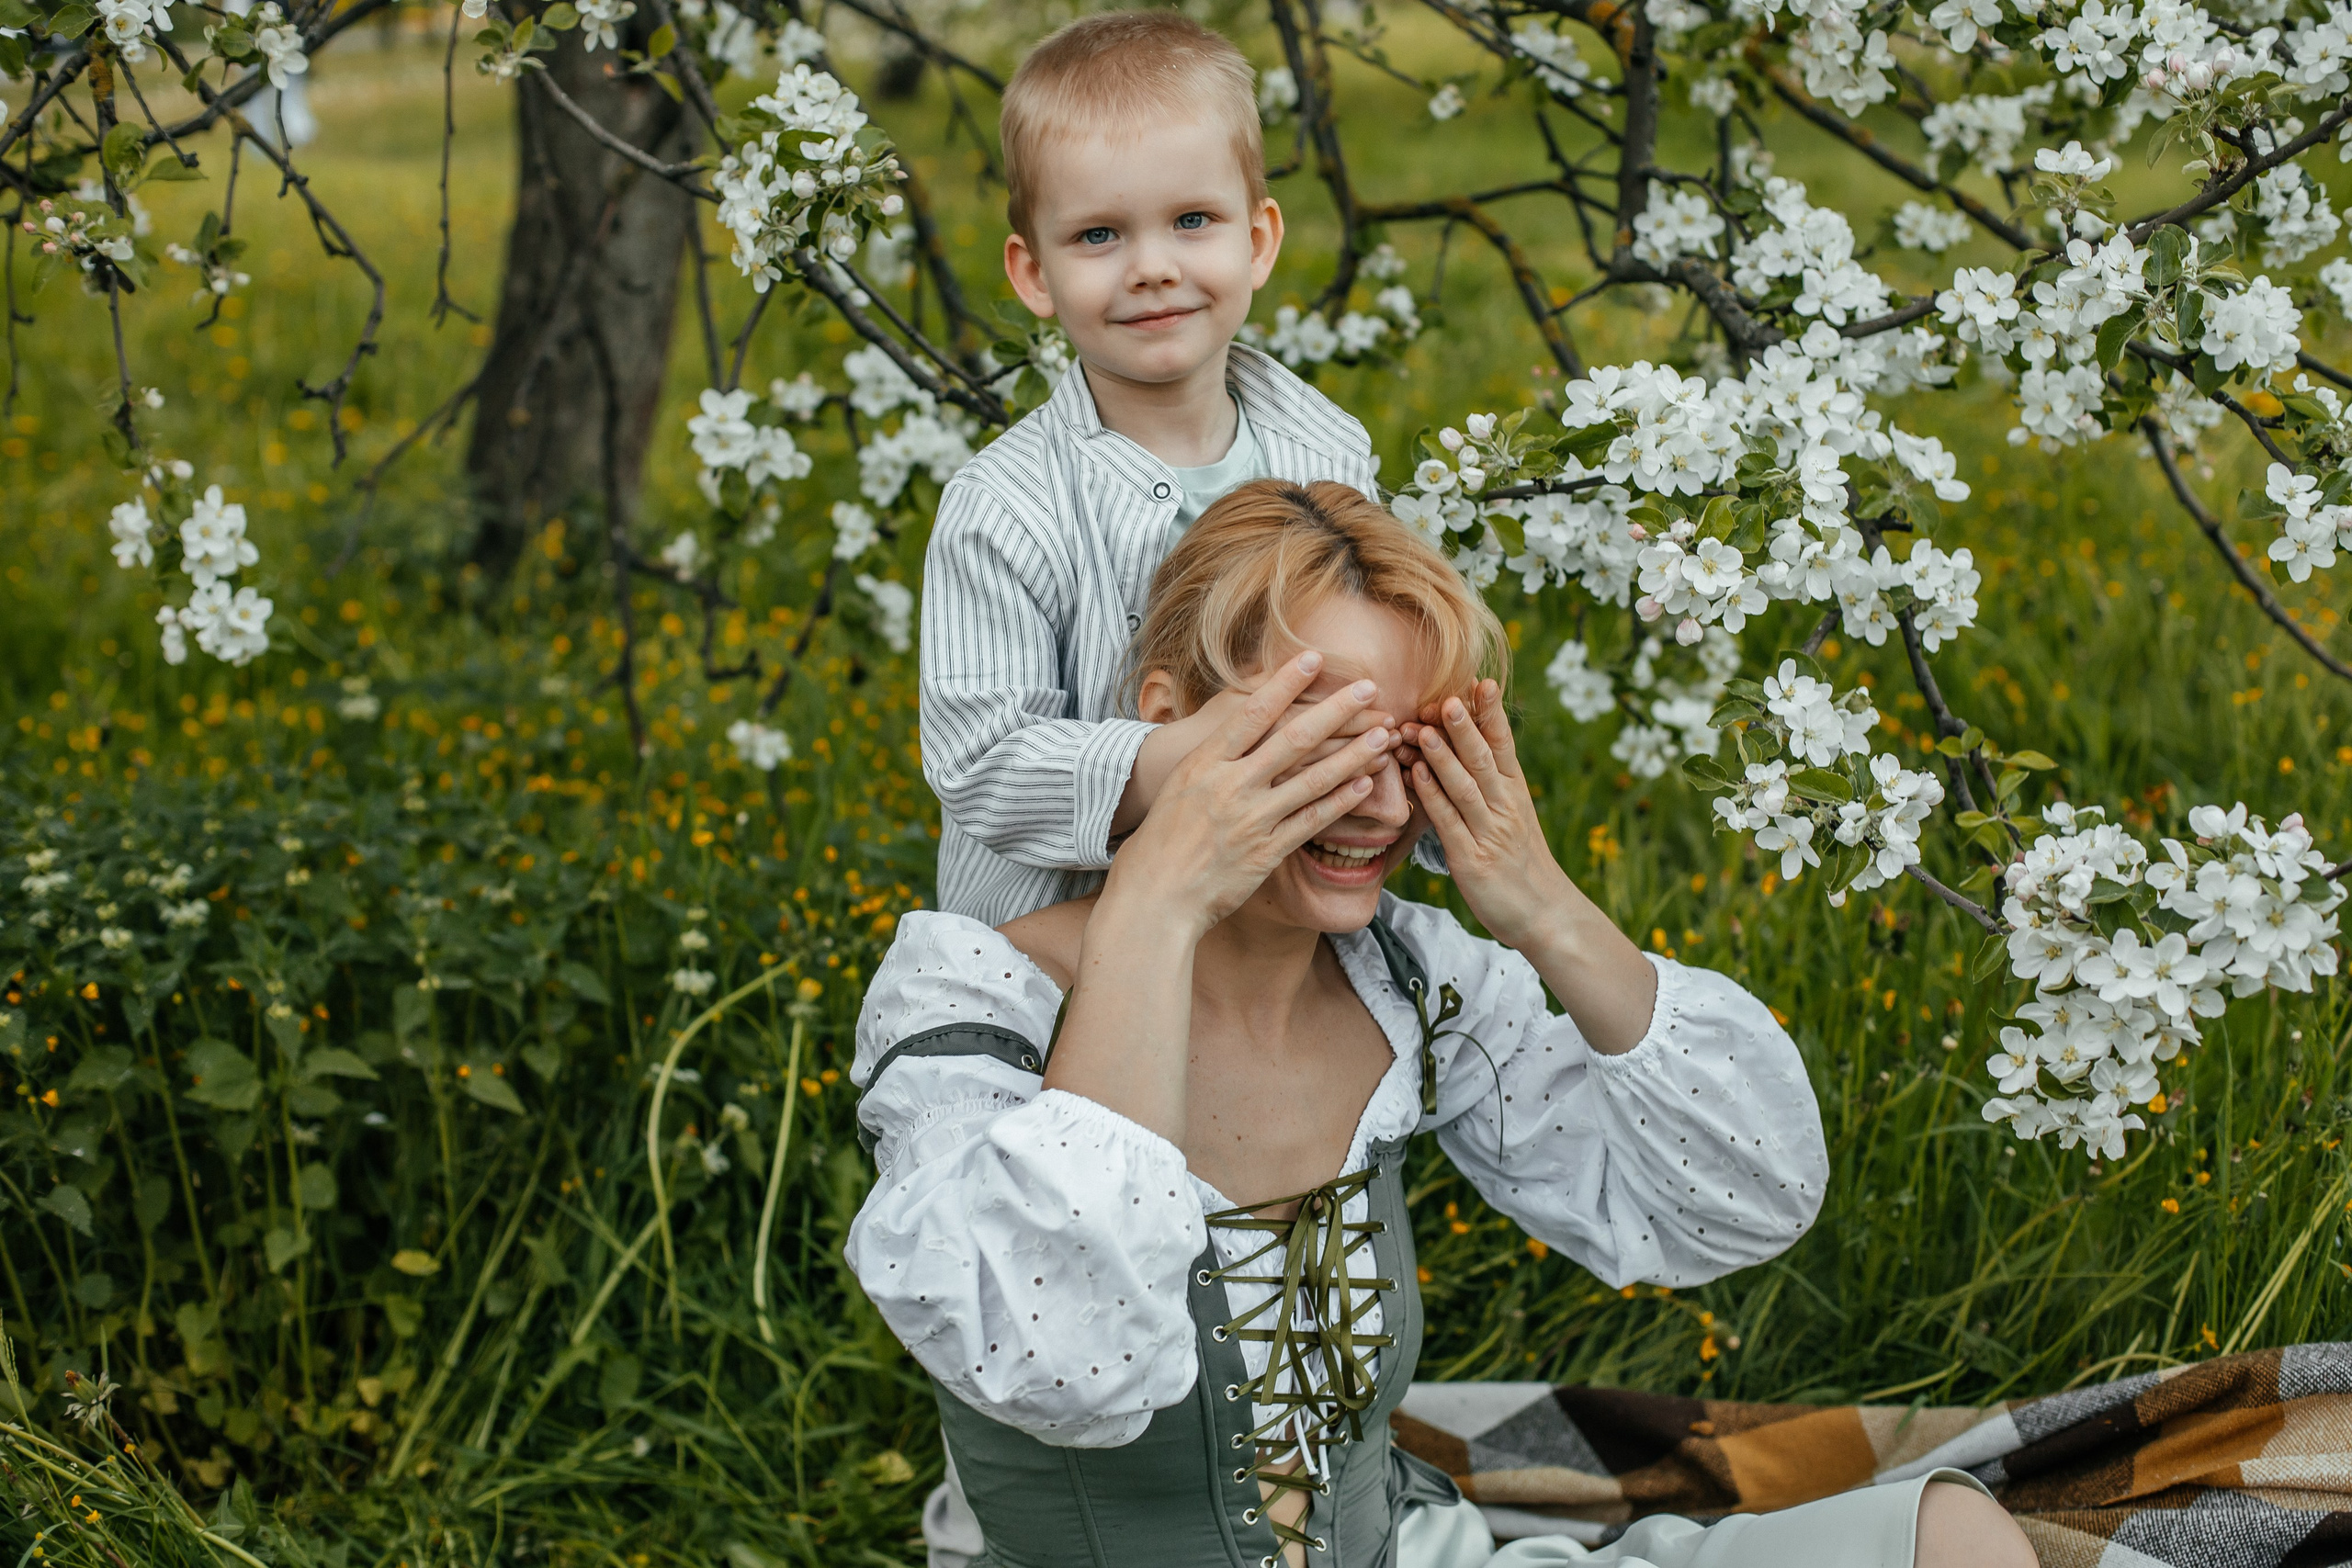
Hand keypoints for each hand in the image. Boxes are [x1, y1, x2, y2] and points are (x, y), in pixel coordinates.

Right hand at [1106, 652, 1395, 934]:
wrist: (1153, 897)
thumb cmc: (1160, 841)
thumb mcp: (1178, 785)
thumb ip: (1212, 757)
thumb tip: (1243, 725)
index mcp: (1203, 764)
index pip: (1252, 713)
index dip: (1286, 683)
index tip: (1314, 658)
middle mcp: (1229, 787)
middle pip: (1293, 740)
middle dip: (1336, 711)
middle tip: (1370, 689)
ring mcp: (1251, 820)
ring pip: (1313, 779)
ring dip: (1353, 755)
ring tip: (1384, 735)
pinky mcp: (1266, 852)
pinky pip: (1312, 821)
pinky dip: (1341, 801)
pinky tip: (1367, 784)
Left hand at [1405, 682, 1657, 1052]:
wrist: (1545, 914)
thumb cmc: (1523, 864)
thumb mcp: (1513, 817)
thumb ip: (1493, 785)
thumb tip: (1466, 750)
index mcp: (1516, 793)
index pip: (1504, 745)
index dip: (1492, 714)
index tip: (1481, 682)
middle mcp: (1506, 807)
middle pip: (1484, 759)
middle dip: (1465, 726)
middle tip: (1447, 696)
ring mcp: (1490, 833)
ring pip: (1465, 786)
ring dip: (1442, 756)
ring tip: (1421, 728)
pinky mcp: (1473, 860)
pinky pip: (1449, 822)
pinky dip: (1432, 795)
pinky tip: (1416, 775)